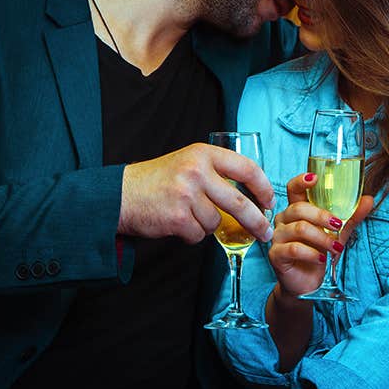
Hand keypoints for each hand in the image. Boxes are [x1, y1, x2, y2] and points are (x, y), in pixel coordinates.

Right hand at [119, 143, 273, 243]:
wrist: (118, 195)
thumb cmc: (156, 181)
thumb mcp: (188, 163)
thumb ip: (215, 172)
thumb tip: (251, 194)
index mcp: (203, 154)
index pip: (247, 168)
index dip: (263, 187)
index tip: (269, 202)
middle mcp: (196, 171)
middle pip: (240, 203)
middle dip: (257, 222)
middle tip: (265, 233)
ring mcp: (187, 195)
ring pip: (217, 222)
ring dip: (207, 225)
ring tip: (188, 215)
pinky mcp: (177, 217)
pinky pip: (199, 234)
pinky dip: (192, 235)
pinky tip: (177, 224)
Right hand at [269, 172, 373, 298]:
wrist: (308, 283)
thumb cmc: (319, 252)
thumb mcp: (338, 233)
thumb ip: (351, 216)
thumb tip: (369, 199)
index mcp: (296, 210)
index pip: (294, 189)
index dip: (302, 181)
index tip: (315, 178)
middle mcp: (284, 220)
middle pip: (299, 208)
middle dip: (322, 216)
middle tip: (339, 225)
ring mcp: (278, 237)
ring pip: (299, 228)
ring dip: (322, 238)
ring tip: (336, 247)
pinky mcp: (275, 255)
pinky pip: (293, 249)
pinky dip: (311, 253)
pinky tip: (322, 259)